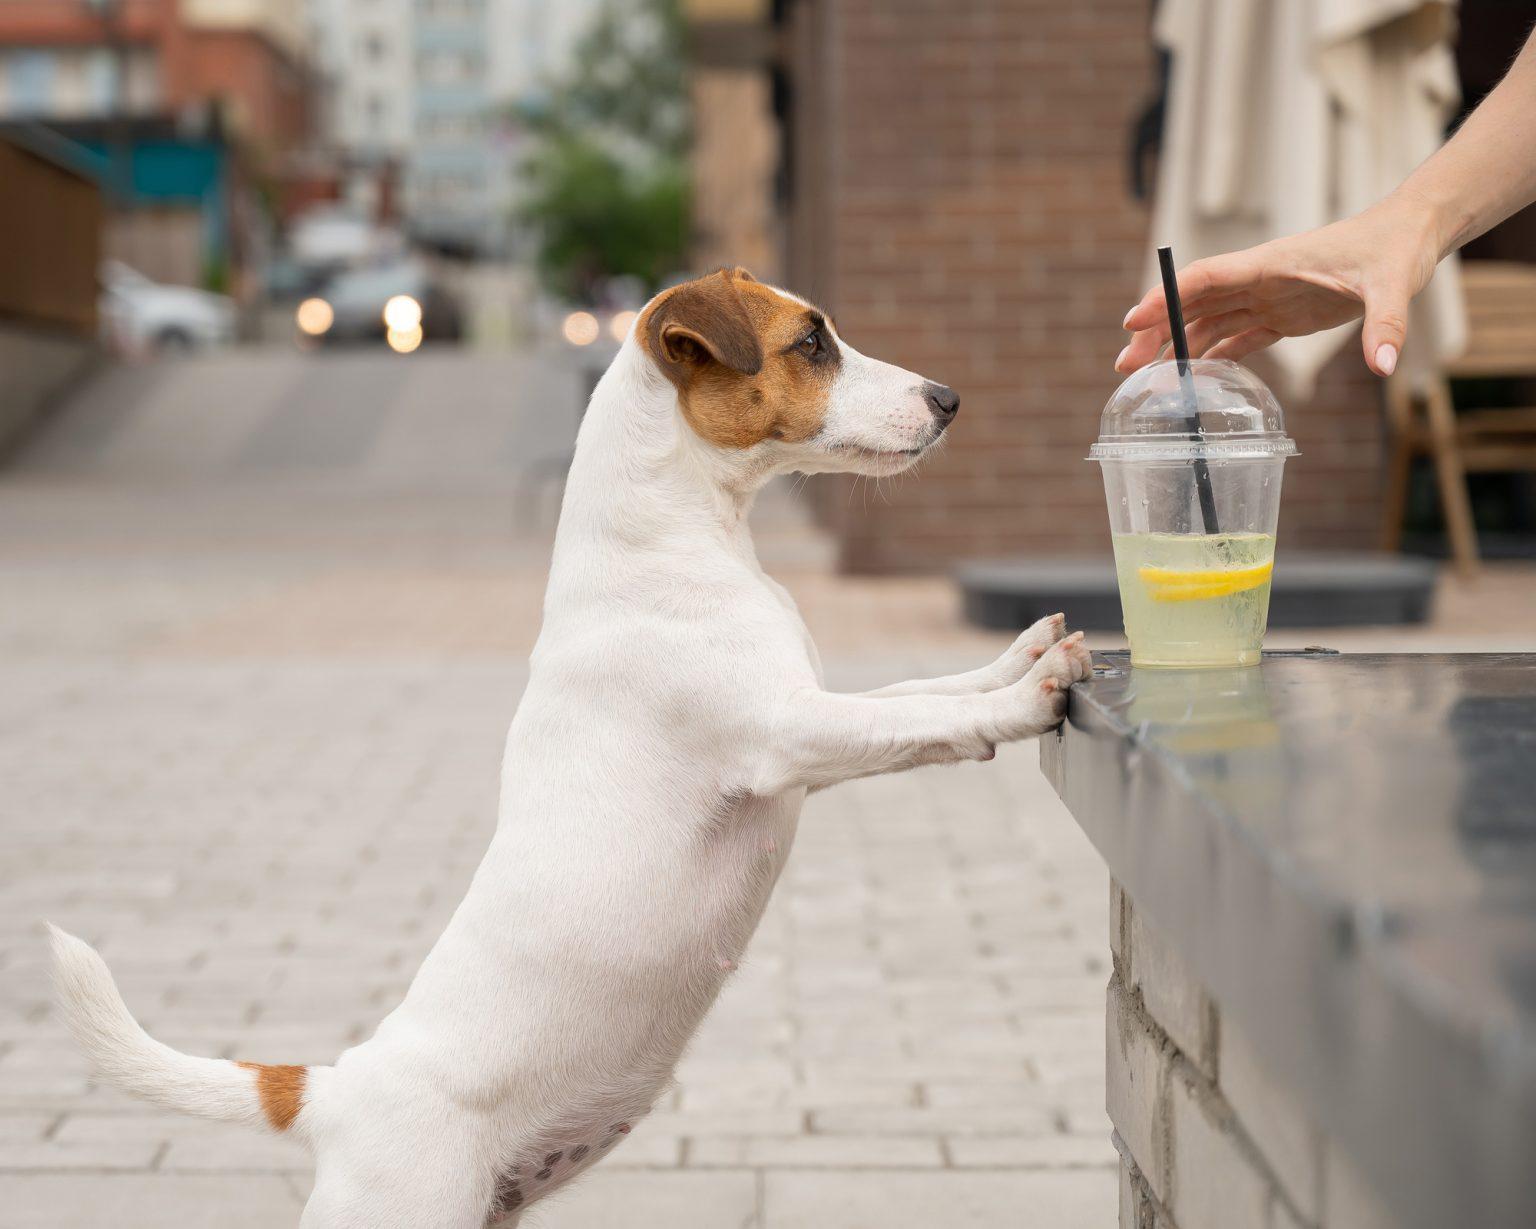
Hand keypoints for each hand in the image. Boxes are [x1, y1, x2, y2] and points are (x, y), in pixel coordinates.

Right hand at [1116, 194, 1444, 377]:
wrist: (1408, 235)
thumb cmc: (1396, 248)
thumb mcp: (1393, 284)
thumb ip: (1385, 324)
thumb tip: (1383, 367)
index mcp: (1270, 263)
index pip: (1203, 277)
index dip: (1164, 297)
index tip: (1132, 321)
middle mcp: (1258, 279)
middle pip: (1191, 303)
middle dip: (1154, 331)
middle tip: (1125, 366)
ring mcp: (1266, 297)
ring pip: (1206, 321)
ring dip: (1175, 347)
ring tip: (1148, 378)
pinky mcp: (1280, 314)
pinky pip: (1235, 335)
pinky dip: (1212, 355)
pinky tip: (1195, 378)